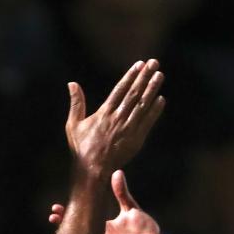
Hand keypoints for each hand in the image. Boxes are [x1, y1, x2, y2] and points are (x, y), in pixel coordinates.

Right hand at [49, 170, 162, 233]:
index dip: (69, 213)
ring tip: (61, 227)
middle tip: (52, 216)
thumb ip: (121, 192)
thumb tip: (116, 172)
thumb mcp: (130, 207)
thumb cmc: (144, 227)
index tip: (56, 206)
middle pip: (79, 231)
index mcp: (103, 227)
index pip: (83, 219)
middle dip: (64, 224)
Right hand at [65, 59, 165, 176]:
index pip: (120, 89)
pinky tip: (161, 99)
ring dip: (152, 89)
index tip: (140, 64)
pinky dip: (155, 111)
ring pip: (142, 105)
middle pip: (134, 93)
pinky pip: (147, 122)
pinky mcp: (136, 140)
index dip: (131, 76)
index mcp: (104, 113)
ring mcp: (128, 129)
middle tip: (154, 63)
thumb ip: (76, 103)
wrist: (92, 170)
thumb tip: (72, 83)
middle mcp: (117, 119)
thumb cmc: (81, 148)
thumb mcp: (73, 124)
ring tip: (160, 76)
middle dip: (145, 77)